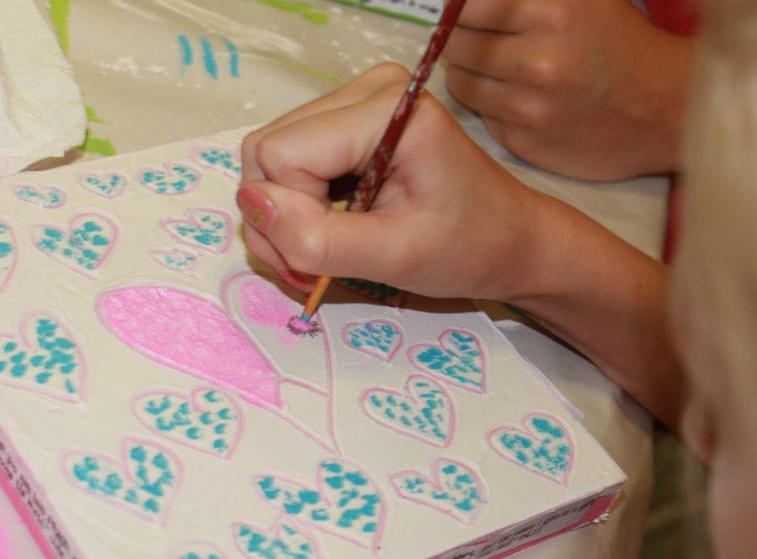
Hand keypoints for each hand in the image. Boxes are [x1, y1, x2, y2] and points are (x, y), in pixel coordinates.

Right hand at [238, 62, 550, 304]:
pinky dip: (296, 210)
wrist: (511, 242)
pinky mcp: (345, 126)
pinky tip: (330, 233)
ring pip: (267, 161)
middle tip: (316, 265)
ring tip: (325, 255)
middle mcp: (364, 90)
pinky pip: (286, 165)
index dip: (293, 215)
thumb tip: (250, 204)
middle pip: (266, 152)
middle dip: (281, 220)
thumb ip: (319, 237)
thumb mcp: (396, 258)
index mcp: (385, 108)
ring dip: (284, 220)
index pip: (280, 154)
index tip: (334, 254)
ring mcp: (352, 104)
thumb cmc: (469, 248)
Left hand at [444, 0, 693, 179]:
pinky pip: (480, 115)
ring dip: (470, 72)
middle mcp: (537, 61)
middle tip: (483, 37)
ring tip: (501, 67)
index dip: (460, 7)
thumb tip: (462, 0)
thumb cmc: (621, 43)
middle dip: (461, 37)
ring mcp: (528, 107)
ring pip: (460, 82)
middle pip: (455, 43)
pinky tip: (519, 98)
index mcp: (554, 12)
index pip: (466, 6)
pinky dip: (489, 105)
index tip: (464, 10)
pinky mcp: (524, 141)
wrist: (666, 109)